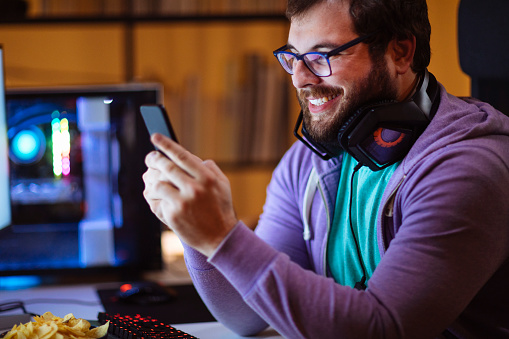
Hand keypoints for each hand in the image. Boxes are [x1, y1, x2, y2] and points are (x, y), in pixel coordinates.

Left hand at [142, 133, 237, 256]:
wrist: (220, 238)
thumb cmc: (221, 208)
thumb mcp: (223, 185)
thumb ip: (209, 168)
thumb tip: (191, 157)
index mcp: (207, 178)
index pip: (182, 155)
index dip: (166, 144)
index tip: (155, 136)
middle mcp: (194, 188)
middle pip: (166, 167)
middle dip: (154, 159)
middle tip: (150, 157)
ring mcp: (182, 203)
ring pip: (158, 184)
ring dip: (152, 181)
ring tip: (152, 180)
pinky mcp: (173, 216)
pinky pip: (157, 201)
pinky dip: (155, 198)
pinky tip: (155, 197)